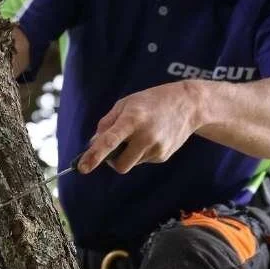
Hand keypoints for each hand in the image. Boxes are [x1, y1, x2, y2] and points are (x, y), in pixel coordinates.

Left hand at [77, 81, 204, 173]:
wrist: (188, 104)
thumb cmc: (151, 101)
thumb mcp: (126, 103)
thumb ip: (107, 123)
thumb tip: (93, 144)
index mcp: (132, 119)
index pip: (109, 141)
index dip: (94, 155)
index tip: (82, 167)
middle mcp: (145, 136)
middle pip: (119, 164)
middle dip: (112, 161)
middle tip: (113, 147)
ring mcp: (156, 148)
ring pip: (131, 163)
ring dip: (128, 154)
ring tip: (139, 134)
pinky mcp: (163, 156)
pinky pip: (142, 160)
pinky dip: (140, 152)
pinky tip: (152, 136)